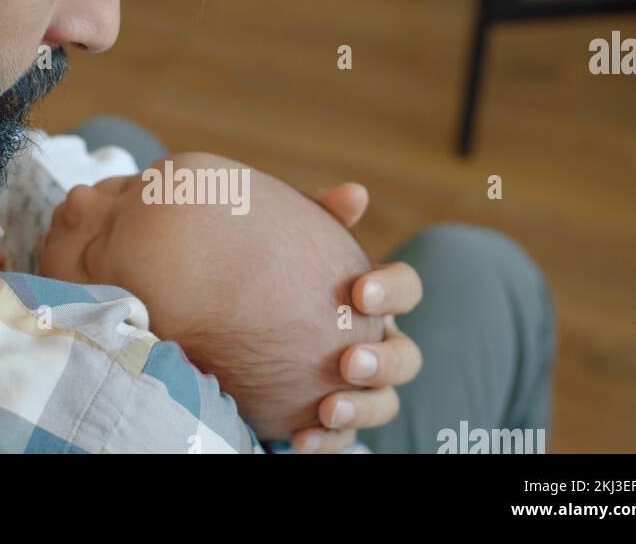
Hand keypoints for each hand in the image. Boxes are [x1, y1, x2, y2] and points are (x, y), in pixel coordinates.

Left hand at [290, 184, 423, 452]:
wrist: (229, 319)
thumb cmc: (271, 271)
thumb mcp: (289, 239)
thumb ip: (318, 217)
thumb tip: (355, 194)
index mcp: (372, 299)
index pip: (405, 290)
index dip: (392, 291)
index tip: (358, 292)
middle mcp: (374, 343)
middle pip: (406, 357)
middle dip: (384, 360)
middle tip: (349, 360)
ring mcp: (358, 387)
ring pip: (383, 404)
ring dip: (362, 407)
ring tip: (329, 406)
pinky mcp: (329, 421)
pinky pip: (340, 439)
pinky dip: (327, 441)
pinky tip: (299, 440)